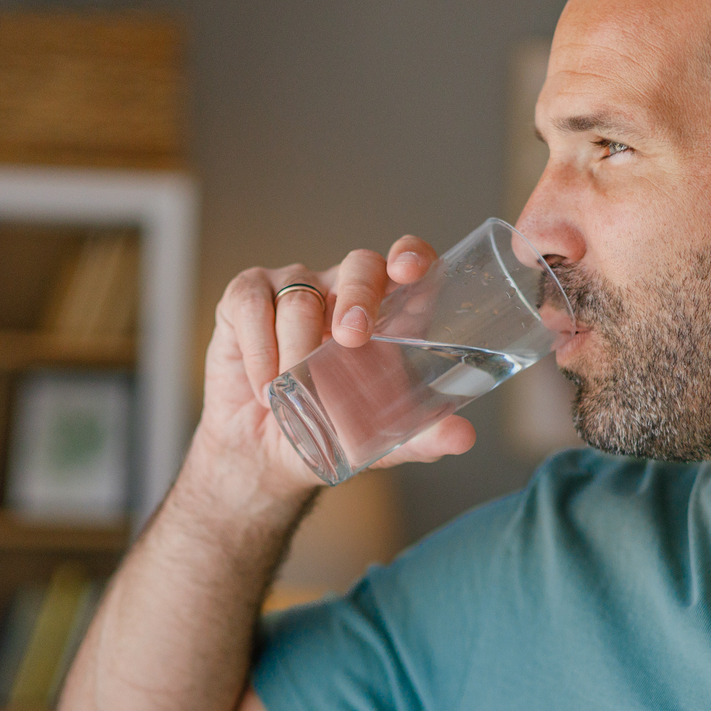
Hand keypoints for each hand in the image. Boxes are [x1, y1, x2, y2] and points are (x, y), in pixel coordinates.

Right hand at [188, 235, 477, 499]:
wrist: (264, 454)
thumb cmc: (329, 432)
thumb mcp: (380, 441)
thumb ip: (421, 438)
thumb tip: (462, 437)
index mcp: (387, 312)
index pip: (408, 262)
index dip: (411, 255)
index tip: (408, 270)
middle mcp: (344, 290)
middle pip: (359, 265)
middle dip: (358, 295)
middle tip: (351, 339)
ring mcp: (295, 288)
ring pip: (300, 295)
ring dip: (293, 351)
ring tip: (286, 393)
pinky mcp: (247, 296)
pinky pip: (252, 304)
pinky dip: (258, 350)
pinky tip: (263, 383)